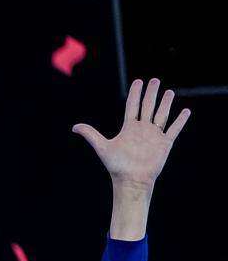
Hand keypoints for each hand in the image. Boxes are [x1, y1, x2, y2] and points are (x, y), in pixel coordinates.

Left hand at [73, 77, 188, 191]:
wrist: (131, 179)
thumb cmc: (117, 165)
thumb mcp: (102, 147)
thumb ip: (90, 134)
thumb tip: (74, 127)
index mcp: (129, 128)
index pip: (132, 106)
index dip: (135, 93)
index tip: (138, 81)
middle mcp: (143, 129)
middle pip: (148, 106)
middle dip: (151, 93)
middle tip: (154, 80)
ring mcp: (154, 135)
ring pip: (161, 115)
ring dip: (165, 104)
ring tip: (169, 92)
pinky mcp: (164, 143)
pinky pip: (174, 129)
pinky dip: (180, 121)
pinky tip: (185, 111)